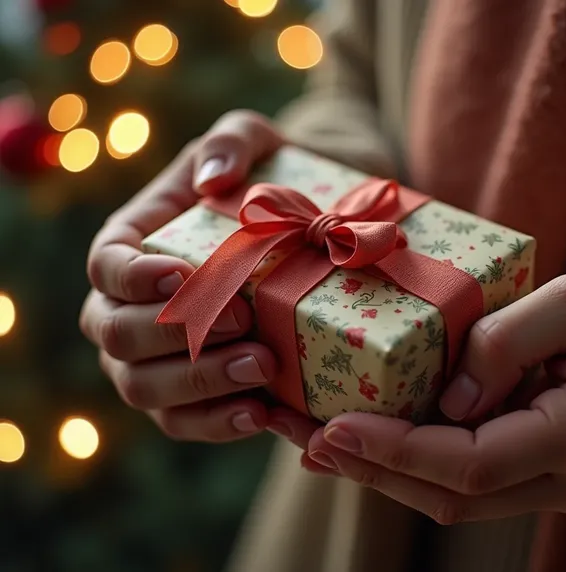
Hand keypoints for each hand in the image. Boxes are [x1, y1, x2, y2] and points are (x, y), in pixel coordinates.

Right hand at [80, 110, 318, 445]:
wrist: (323, 221)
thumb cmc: (275, 176)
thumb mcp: (258, 140)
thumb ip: (231, 143)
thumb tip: (212, 179)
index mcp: (137, 243)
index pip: (106, 265)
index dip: (132, 278)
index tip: (181, 277)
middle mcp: (136, 305)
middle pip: (117, 336)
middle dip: (173, 336)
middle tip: (243, 322)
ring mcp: (162, 354)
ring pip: (146, 388)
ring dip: (198, 385)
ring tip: (261, 369)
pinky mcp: (202, 389)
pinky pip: (187, 421)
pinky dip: (217, 423)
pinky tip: (262, 415)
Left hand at [302, 274, 565, 521]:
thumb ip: (509, 341)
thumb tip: (448, 397)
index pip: (472, 464)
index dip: (398, 450)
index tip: (336, 426)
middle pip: (452, 498)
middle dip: (373, 471)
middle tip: (307, 439)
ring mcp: (556, 488)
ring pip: (454, 501)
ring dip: (383, 474)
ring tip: (319, 444)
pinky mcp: (541, 477)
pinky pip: (468, 484)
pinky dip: (412, 467)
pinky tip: (370, 446)